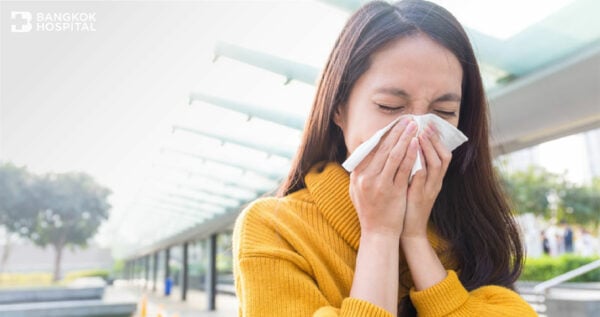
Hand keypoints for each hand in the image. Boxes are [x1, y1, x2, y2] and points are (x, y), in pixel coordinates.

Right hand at [349, 118, 418, 236]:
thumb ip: (359, 172)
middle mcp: (365, 177)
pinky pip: (402, 168)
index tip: (393, 124)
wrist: (378, 233)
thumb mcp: (357, 190)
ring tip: (413, 126)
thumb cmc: (370, 211)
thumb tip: (361, 153)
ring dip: (404, 138)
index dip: (383, 134)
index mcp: (357, 175)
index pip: (370, 148)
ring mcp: (378, 184)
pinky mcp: (392, 191)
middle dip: (395, 131)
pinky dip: (409, 154)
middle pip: (382, 148)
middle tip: (406, 119)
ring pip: (392, 155)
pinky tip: (416, 143)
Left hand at [402, 122, 451, 238]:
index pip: (442, 154)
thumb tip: (408, 148)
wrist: (409, 231)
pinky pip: (421, 180)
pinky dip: (418, 167)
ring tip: (419, 136)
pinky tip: (412, 157)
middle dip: (434, 140)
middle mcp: (436, 183)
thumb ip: (413, 168)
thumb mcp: (413, 183)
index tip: (428, 124)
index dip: (437, 139)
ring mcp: (429, 190)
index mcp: (435, 178)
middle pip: (442, 157)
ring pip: (435, 166)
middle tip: (425, 125)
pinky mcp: (419, 198)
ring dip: (428, 150)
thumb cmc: (408, 205)